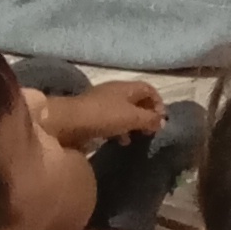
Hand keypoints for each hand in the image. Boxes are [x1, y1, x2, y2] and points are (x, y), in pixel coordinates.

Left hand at [44, 81, 164, 145]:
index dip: (158, 103)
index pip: (149, 89)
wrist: (67, 122)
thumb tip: (163, 122)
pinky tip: (118, 142)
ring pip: (123, 112)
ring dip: (131, 124)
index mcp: (127, 87)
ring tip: (134, 139)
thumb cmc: (103, 116)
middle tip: (150, 131)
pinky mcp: (90, 116)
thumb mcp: (131, 118)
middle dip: (145, 115)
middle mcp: (115, 91)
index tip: (161, 121)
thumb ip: (149, 119)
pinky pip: (110, 121)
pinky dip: (118, 130)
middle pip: (136, 100)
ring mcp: (101, 103)